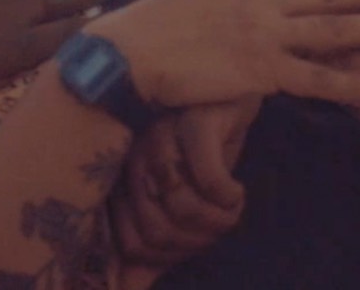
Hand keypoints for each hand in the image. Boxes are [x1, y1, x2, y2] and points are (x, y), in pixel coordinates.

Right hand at [90, 0, 359, 108]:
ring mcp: (265, 33)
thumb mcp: (192, 1)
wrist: (131, 49)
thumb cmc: (150, 28)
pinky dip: (354, 83)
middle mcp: (261, 1)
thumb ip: (221, 4)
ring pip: (334, 29)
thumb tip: (228, 12)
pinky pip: (319, 78)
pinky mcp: (262, 69)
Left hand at [111, 100, 256, 268]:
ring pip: (181, 206)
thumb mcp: (176, 209)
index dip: (168, 256)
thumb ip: (149, 251)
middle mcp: (136, 157)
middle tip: (215, 222)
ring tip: (226, 204)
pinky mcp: (195, 123)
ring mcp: (162, 137)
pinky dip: (228, 196)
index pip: (132, 245)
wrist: (230, 102)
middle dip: (195, 241)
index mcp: (124, 180)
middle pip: (156, 231)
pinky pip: (207, 176)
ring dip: (217, 220)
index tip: (192, 240)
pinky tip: (235, 191)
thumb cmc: (200, 161)